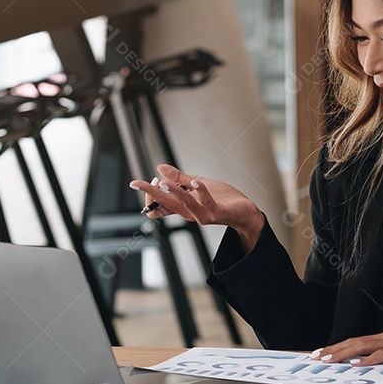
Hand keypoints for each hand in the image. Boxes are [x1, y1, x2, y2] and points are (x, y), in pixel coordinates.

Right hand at [129, 164, 263, 250]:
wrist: (245, 212)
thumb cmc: (223, 199)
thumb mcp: (198, 185)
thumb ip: (180, 179)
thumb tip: (159, 168)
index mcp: (183, 207)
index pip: (158, 206)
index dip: (150, 194)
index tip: (151, 180)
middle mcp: (189, 213)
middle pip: (164, 204)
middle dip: (150, 193)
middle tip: (137, 182)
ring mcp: (202, 214)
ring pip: (183, 204)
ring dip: (172, 192)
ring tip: (163, 182)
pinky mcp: (217, 213)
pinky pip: (207, 203)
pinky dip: (200, 192)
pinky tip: (196, 182)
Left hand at [310, 326, 382, 365]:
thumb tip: (369, 362)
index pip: (354, 341)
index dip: (337, 347)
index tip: (322, 353)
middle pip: (352, 342)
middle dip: (333, 350)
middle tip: (316, 357)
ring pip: (361, 346)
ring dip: (343, 353)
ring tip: (328, 359)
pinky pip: (381, 354)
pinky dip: (367, 359)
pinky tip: (356, 364)